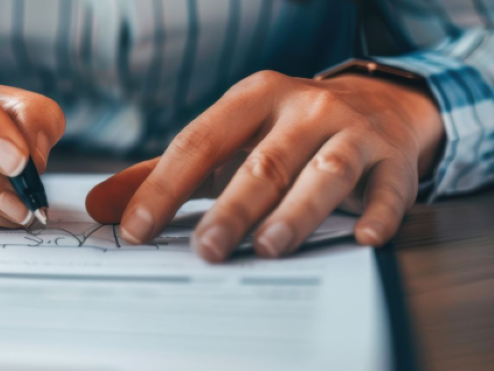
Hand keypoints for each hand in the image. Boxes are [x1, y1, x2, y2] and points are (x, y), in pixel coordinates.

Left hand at [86, 71, 443, 261]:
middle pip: (263, 162)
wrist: (381, 103)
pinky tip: (361, 238)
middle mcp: (303, 108)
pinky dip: (378, 212)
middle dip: (232, 208)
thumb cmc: (286, 132)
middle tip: (206, 250)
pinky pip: (390, 188)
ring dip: (297, 211)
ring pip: (324, 172)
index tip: (136, 229)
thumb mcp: (227, 141)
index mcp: (252, 100)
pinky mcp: (395, 158)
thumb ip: (164, 173)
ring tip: (269, 247)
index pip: (199, 142)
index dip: (165, 187)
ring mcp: (353, 131)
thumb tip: (99, 205)